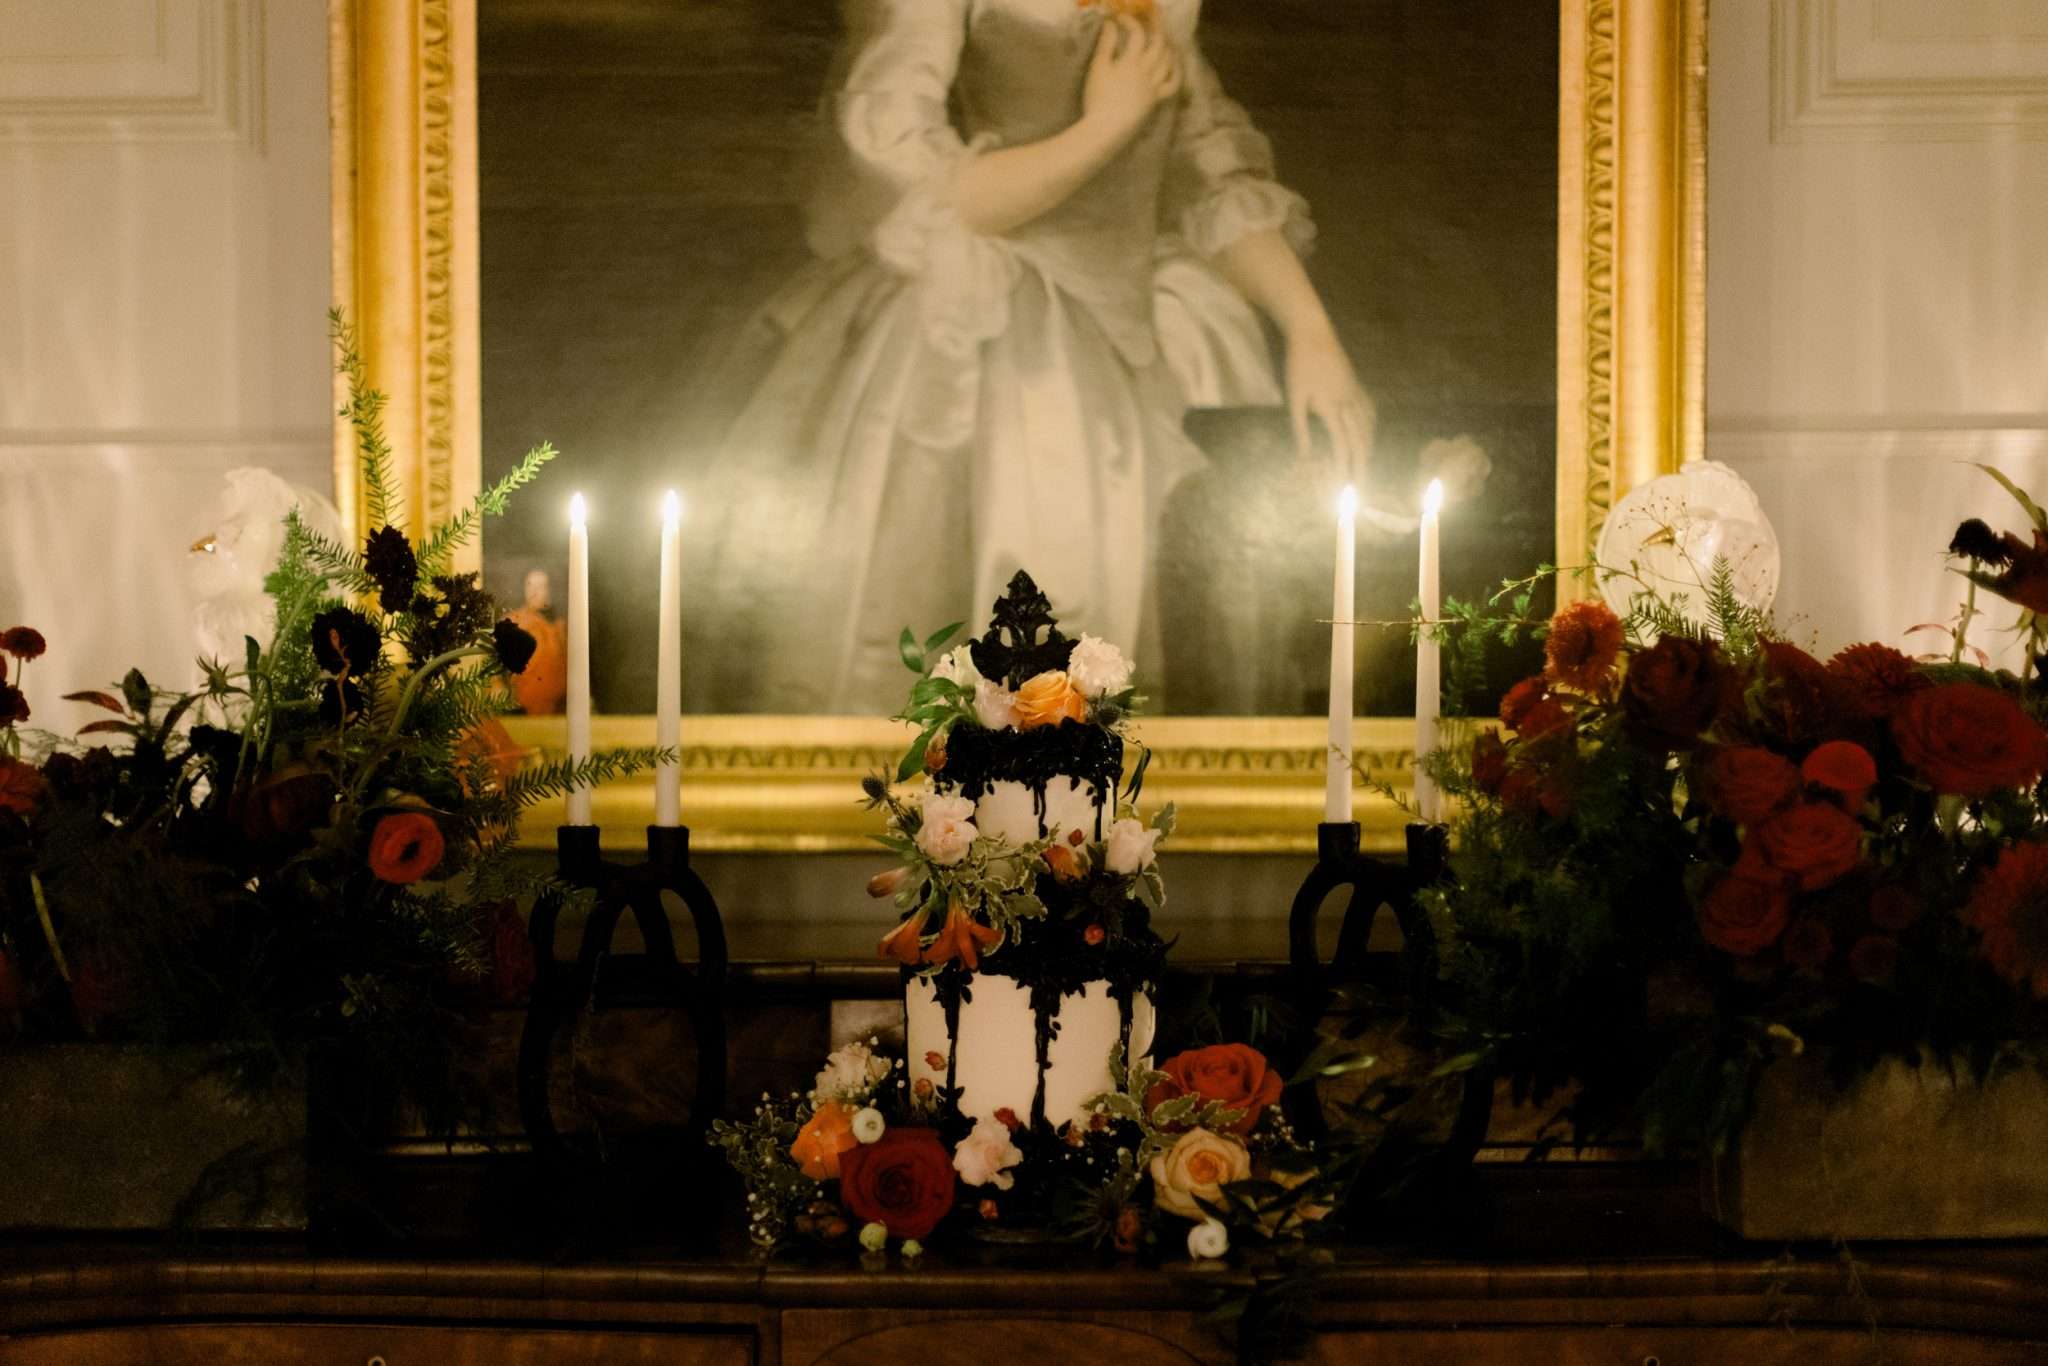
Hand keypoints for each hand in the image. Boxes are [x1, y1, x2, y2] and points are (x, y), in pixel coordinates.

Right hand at [1080, 16, 1181, 151]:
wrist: (1108, 128)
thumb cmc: (1098, 99)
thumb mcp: (1098, 68)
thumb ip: (1106, 44)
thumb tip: (1111, 24)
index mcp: (1132, 61)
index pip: (1137, 34)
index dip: (1130, 21)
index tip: (1119, 18)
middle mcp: (1148, 70)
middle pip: (1159, 43)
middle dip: (1157, 26)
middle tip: (1152, 16)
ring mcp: (1155, 86)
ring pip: (1169, 60)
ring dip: (1168, 45)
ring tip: (1163, 37)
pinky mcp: (1157, 99)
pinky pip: (1173, 83)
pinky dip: (1176, 71)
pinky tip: (1174, 63)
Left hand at [1286, 324, 1373, 487]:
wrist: (1312, 332)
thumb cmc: (1298, 365)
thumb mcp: (1294, 398)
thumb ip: (1300, 429)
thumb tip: (1306, 457)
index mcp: (1332, 408)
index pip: (1343, 447)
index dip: (1345, 469)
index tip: (1345, 488)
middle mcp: (1349, 403)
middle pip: (1360, 441)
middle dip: (1361, 466)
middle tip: (1361, 487)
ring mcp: (1356, 392)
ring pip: (1368, 427)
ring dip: (1367, 448)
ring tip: (1365, 466)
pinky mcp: (1357, 384)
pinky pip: (1370, 411)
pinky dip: (1371, 427)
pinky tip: (1368, 433)